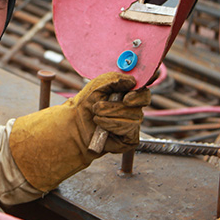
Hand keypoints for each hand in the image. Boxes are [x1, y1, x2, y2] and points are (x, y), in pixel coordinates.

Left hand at [9, 72, 150, 191]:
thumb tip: (132, 81)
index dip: (140, 93)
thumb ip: (115, 80)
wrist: (75, 124)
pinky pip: (129, 130)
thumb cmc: (87, 103)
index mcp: (130, 94)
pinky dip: (112, 126)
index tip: (127, 96)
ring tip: (96, 116)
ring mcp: (133, 124)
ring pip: (133, 118)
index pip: (144, 92)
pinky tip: (101, 127)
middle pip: (141, 104)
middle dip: (122, 104)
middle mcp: (134, 109)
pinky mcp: (130, 139)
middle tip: (109, 104)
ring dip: (110, 115)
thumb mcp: (99, 85)